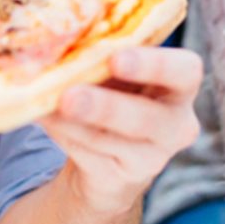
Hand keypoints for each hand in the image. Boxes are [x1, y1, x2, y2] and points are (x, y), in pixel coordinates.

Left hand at [38, 47, 203, 216]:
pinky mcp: (122, 181)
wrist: (114, 156)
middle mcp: (177, 125)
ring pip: (105, 139)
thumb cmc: (120, 93)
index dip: (153, 65)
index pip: (186, 72)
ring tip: (39, 103)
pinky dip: (60, 134)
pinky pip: (86, 155)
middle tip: (68, 96)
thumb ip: (103, 54)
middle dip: (105, 107)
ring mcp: (152, 158)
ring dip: (68, 121)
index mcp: (182, 86)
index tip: (116, 58)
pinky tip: (40, 117)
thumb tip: (58, 42)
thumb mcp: (120, 71)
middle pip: (147, 118)